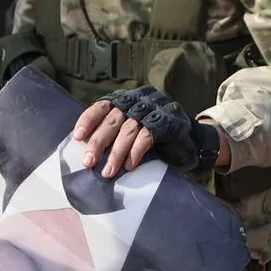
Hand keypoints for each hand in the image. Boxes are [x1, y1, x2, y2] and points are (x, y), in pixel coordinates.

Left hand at [73, 86, 227, 178]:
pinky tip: (129, 166)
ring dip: (116, 153)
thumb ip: (113, 134)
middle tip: (88, 162)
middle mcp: (140, 99)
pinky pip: (147, 135)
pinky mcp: (169, 122)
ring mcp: (156, 108)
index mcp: (127, 98)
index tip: (77, 136)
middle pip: (114, 119)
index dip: (89, 120)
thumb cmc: (156, 140)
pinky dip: (136, 151)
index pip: (103, 105)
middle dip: (99, 142)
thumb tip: (86, 151)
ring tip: (107, 172)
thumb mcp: (131, 132)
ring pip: (129, 129)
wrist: (192, 143)